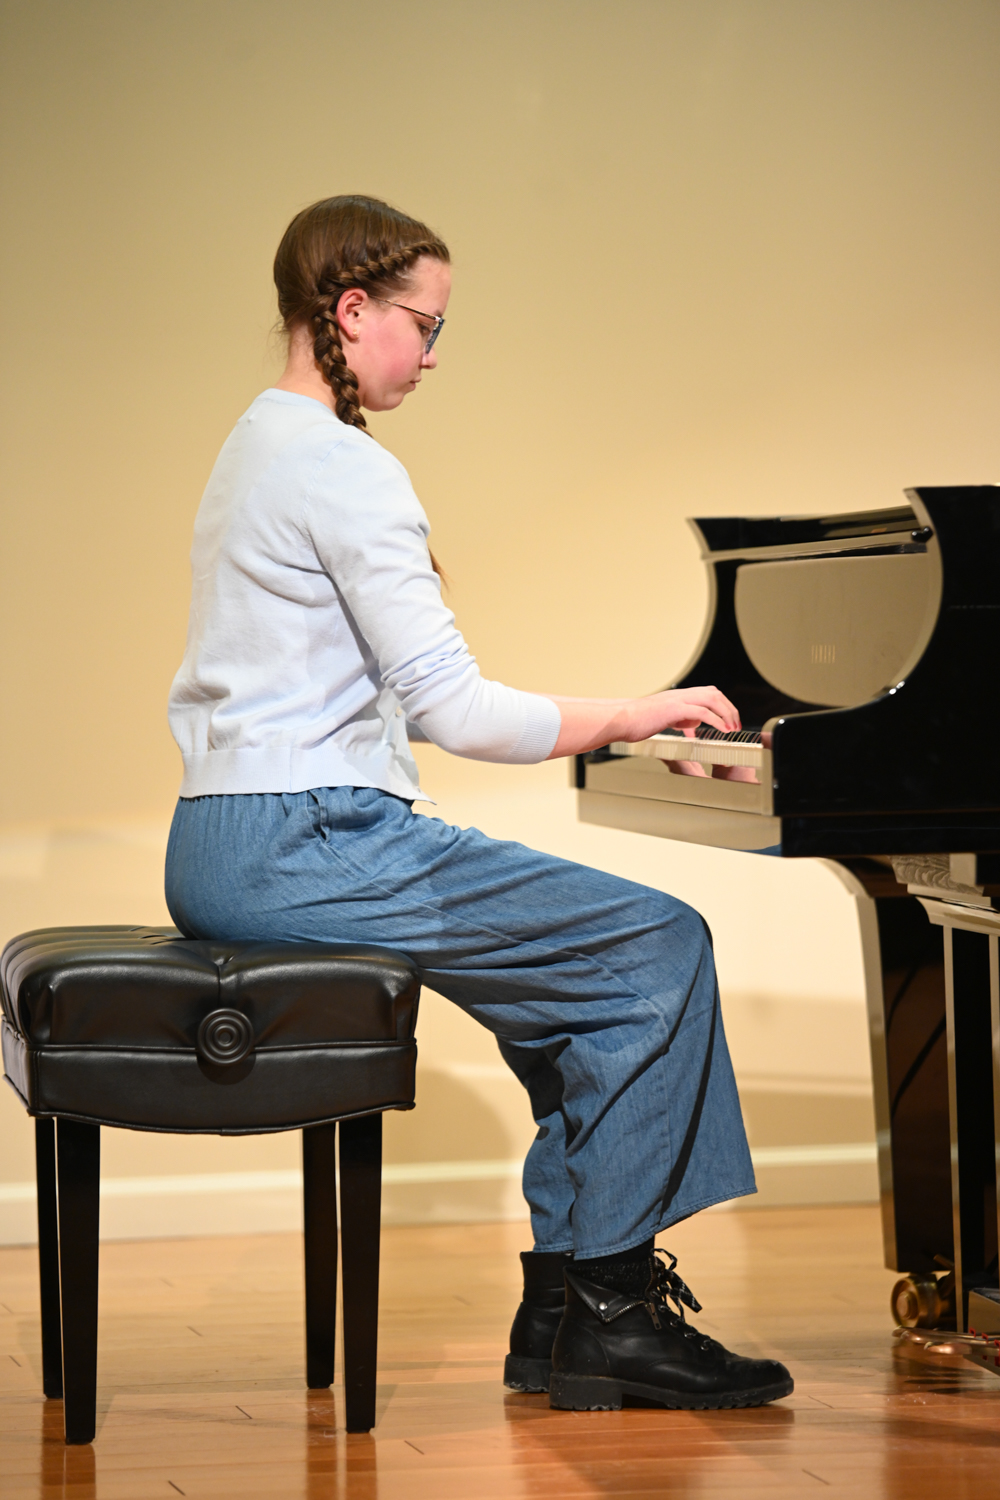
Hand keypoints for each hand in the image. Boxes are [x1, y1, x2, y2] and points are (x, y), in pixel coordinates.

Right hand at [545, 685, 740, 759]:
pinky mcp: (674, 709)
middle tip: (735, 725)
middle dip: (729, 708)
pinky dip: (716, 720)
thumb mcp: (662, 719)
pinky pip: (702, 712)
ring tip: (732, 729)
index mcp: (677, 696)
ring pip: (711, 699)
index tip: (728, 720)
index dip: (722, 704)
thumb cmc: (635, 722)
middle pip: (714, 692)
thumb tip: (691, 725)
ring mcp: (677, 700)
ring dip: (726, 713)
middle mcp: (680, 695)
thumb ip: (679, 720)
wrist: (620, 720)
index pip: (707, 692)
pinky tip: (722, 730)